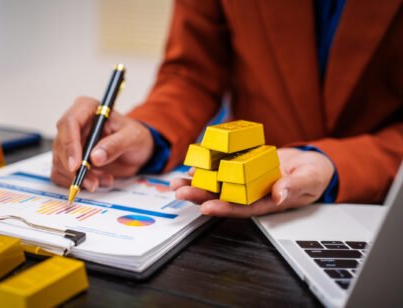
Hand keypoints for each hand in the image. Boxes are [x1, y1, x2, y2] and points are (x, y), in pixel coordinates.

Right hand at [51, 97, 153, 191]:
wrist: (137, 150)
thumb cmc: (135, 136)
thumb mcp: (133, 137)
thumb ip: (116, 145)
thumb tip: (94, 157)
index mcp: (87, 108)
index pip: (69, 123)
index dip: (69, 145)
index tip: (76, 166)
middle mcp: (74, 124)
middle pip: (61, 145)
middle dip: (74, 168)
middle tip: (92, 183)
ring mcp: (69, 142)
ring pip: (60, 162)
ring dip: (78, 178)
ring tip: (105, 180)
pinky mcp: (69, 159)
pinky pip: (61, 174)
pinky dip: (75, 183)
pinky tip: (96, 182)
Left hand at [170, 148, 334, 217]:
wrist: (311, 163)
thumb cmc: (313, 175)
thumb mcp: (310, 180)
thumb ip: (295, 188)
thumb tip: (279, 194)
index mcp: (267, 201)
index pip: (243, 208)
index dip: (224, 208)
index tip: (207, 207)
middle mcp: (252, 193)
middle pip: (223, 197)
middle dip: (201, 196)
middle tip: (181, 192)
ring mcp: (246, 180)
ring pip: (218, 185)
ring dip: (197, 184)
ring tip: (177, 183)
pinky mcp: (243, 167)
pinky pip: (223, 169)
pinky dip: (207, 167)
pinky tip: (192, 166)